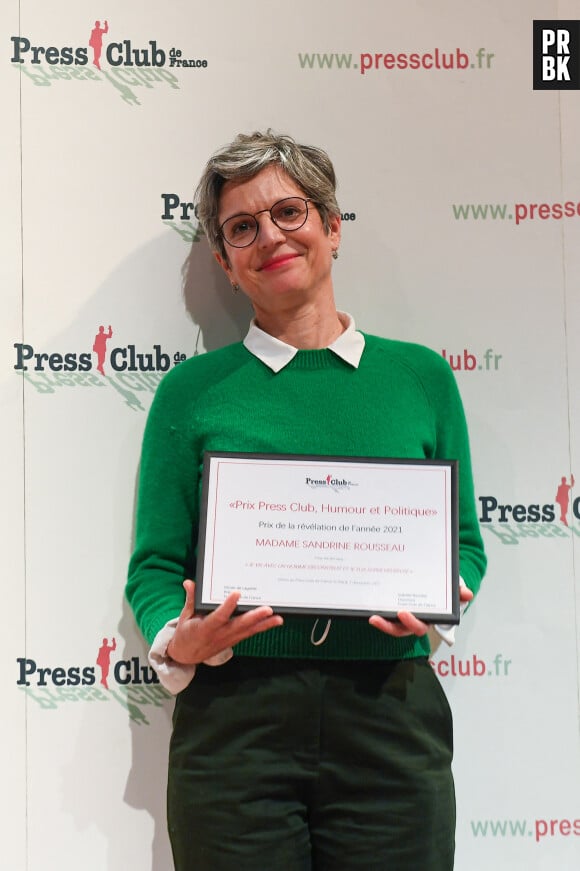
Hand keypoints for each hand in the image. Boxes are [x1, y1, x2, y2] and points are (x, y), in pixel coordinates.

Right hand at [166, 580, 283, 664]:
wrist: (186, 655)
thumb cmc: (186, 633)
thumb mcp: (185, 616)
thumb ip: (190, 599)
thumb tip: (189, 582)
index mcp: (205, 628)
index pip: (218, 617)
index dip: (228, 606)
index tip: (237, 593)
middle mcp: (219, 635)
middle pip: (239, 625)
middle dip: (254, 617)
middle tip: (268, 609)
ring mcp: (228, 639)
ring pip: (248, 631)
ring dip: (264, 625)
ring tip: (278, 618)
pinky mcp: (233, 641)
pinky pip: (249, 634)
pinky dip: (262, 628)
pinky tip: (274, 621)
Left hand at [368, 584, 473, 637]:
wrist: (436, 581)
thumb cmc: (443, 589)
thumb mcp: (452, 588)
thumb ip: (459, 591)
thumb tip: (467, 594)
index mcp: (427, 618)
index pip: (418, 625)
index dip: (410, 622)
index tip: (402, 613)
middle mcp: (412, 621)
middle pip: (401, 629)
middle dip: (390, 626)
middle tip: (380, 616)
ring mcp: (401, 617)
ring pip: (390, 625)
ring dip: (382, 623)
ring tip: (372, 617)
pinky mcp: (392, 611)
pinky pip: (384, 615)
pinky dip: (377, 613)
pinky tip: (368, 608)